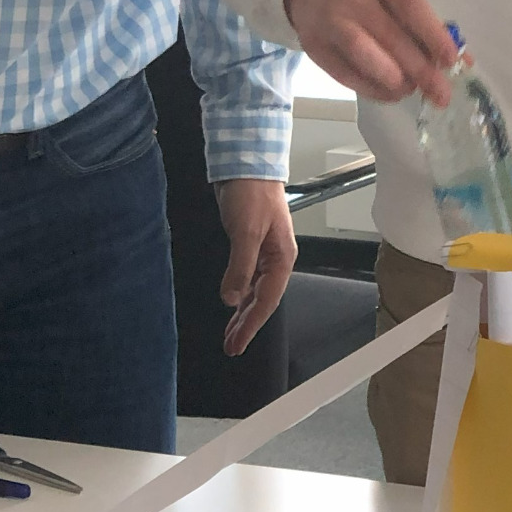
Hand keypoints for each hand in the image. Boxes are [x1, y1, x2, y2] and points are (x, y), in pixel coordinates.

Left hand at [216, 179, 296, 355]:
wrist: (248, 164)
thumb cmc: (252, 194)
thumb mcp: (245, 232)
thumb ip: (240, 267)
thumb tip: (232, 299)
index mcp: (281, 259)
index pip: (266, 301)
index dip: (250, 325)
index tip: (236, 344)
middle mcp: (275, 259)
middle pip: (262, 300)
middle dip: (247, 325)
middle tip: (231, 347)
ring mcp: (264, 252)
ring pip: (254, 291)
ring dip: (242, 312)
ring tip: (230, 333)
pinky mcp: (251, 244)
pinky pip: (248, 278)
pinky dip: (240, 294)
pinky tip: (233, 302)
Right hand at [284, 0, 457, 106]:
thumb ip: (425, 24)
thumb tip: (463, 60)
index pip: (410, 4)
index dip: (433, 34)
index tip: (451, 60)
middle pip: (390, 34)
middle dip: (420, 68)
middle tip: (440, 92)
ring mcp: (329, 20)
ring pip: (363, 52)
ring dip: (393, 79)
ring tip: (410, 90)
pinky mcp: (314, 46)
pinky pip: (345, 74)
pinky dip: (372, 89)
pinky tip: (390, 93)